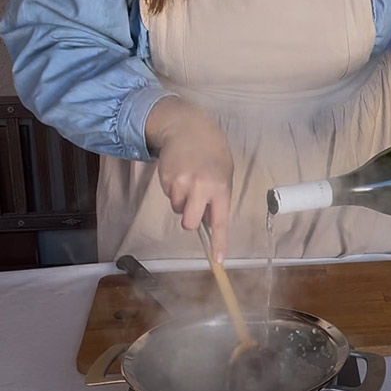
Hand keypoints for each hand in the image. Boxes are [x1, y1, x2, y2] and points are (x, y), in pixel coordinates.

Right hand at [145, 97, 233, 260]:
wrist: (188, 129)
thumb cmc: (212, 153)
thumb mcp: (224, 174)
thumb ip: (218, 197)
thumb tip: (209, 222)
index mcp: (220, 188)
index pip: (219, 222)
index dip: (218, 243)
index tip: (218, 261)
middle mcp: (200, 188)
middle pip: (189, 223)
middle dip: (190, 219)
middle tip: (193, 205)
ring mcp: (181, 184)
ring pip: (178, 209)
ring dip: (182, 201)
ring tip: (189, 179)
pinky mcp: (165, 180)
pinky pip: (170, 196)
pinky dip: (174, 189)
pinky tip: (180, 173)